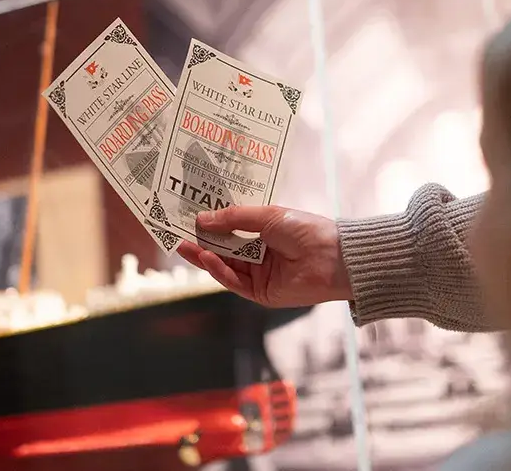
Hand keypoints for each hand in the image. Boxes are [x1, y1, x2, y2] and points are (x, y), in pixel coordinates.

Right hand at [176, 205, 351, 307]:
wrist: (332, 257)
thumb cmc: (305, 229)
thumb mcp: (266, 216)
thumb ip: (234, 219)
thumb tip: (203, 218)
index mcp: (265, 234)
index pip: (231, 231)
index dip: (211, 225)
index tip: (190, 217)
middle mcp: (261, 255)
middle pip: (224, 250)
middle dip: (202, 243)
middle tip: (178, 234)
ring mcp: (260, 275)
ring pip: (225, 267)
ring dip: (205, 257)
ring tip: (186, 246)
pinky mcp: (261, 293)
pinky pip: (235, 282)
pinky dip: (219, 271)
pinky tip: (207, 258)